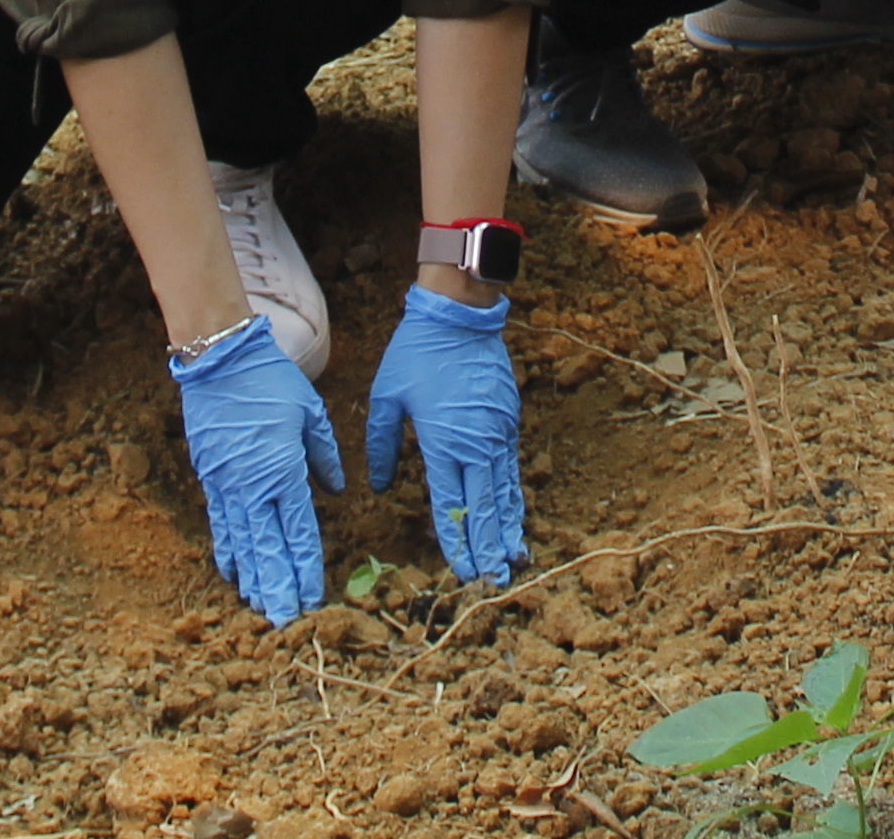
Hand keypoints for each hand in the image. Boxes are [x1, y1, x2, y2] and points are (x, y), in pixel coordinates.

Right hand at [169, 318, 343, 625]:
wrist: (219, 359)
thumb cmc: (271, 380)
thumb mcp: (310, 413)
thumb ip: (324, 455)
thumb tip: (336, 489)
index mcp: (285, 470)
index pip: (300, 533)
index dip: (307, 570)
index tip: (315, 599)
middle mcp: (254, 485)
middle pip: (268, 549)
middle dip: (279, 588)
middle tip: (287, 624)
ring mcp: (228, 485)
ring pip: (242, 544)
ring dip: (254, 579)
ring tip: (262, 609)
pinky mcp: (210, 478)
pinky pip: (221, 524)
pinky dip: (228, 552)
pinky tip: (233, 574)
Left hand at [357, 285, 523, 583]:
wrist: (459, 313)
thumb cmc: (417, 352)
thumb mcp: (387, 397)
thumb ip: (383, 445)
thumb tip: (379, 487)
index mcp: (443, 441)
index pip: (451, 504)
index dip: (457, 540)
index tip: (462, 570)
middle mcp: (476, 443)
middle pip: (485, 506)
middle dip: (489, 546)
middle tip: (494, 581)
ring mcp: (498, 432)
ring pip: (504, 491)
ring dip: (507, 527)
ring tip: (513, 558)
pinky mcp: (508, 419)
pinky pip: (512, 467)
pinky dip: (513, 496)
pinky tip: (514, 515)